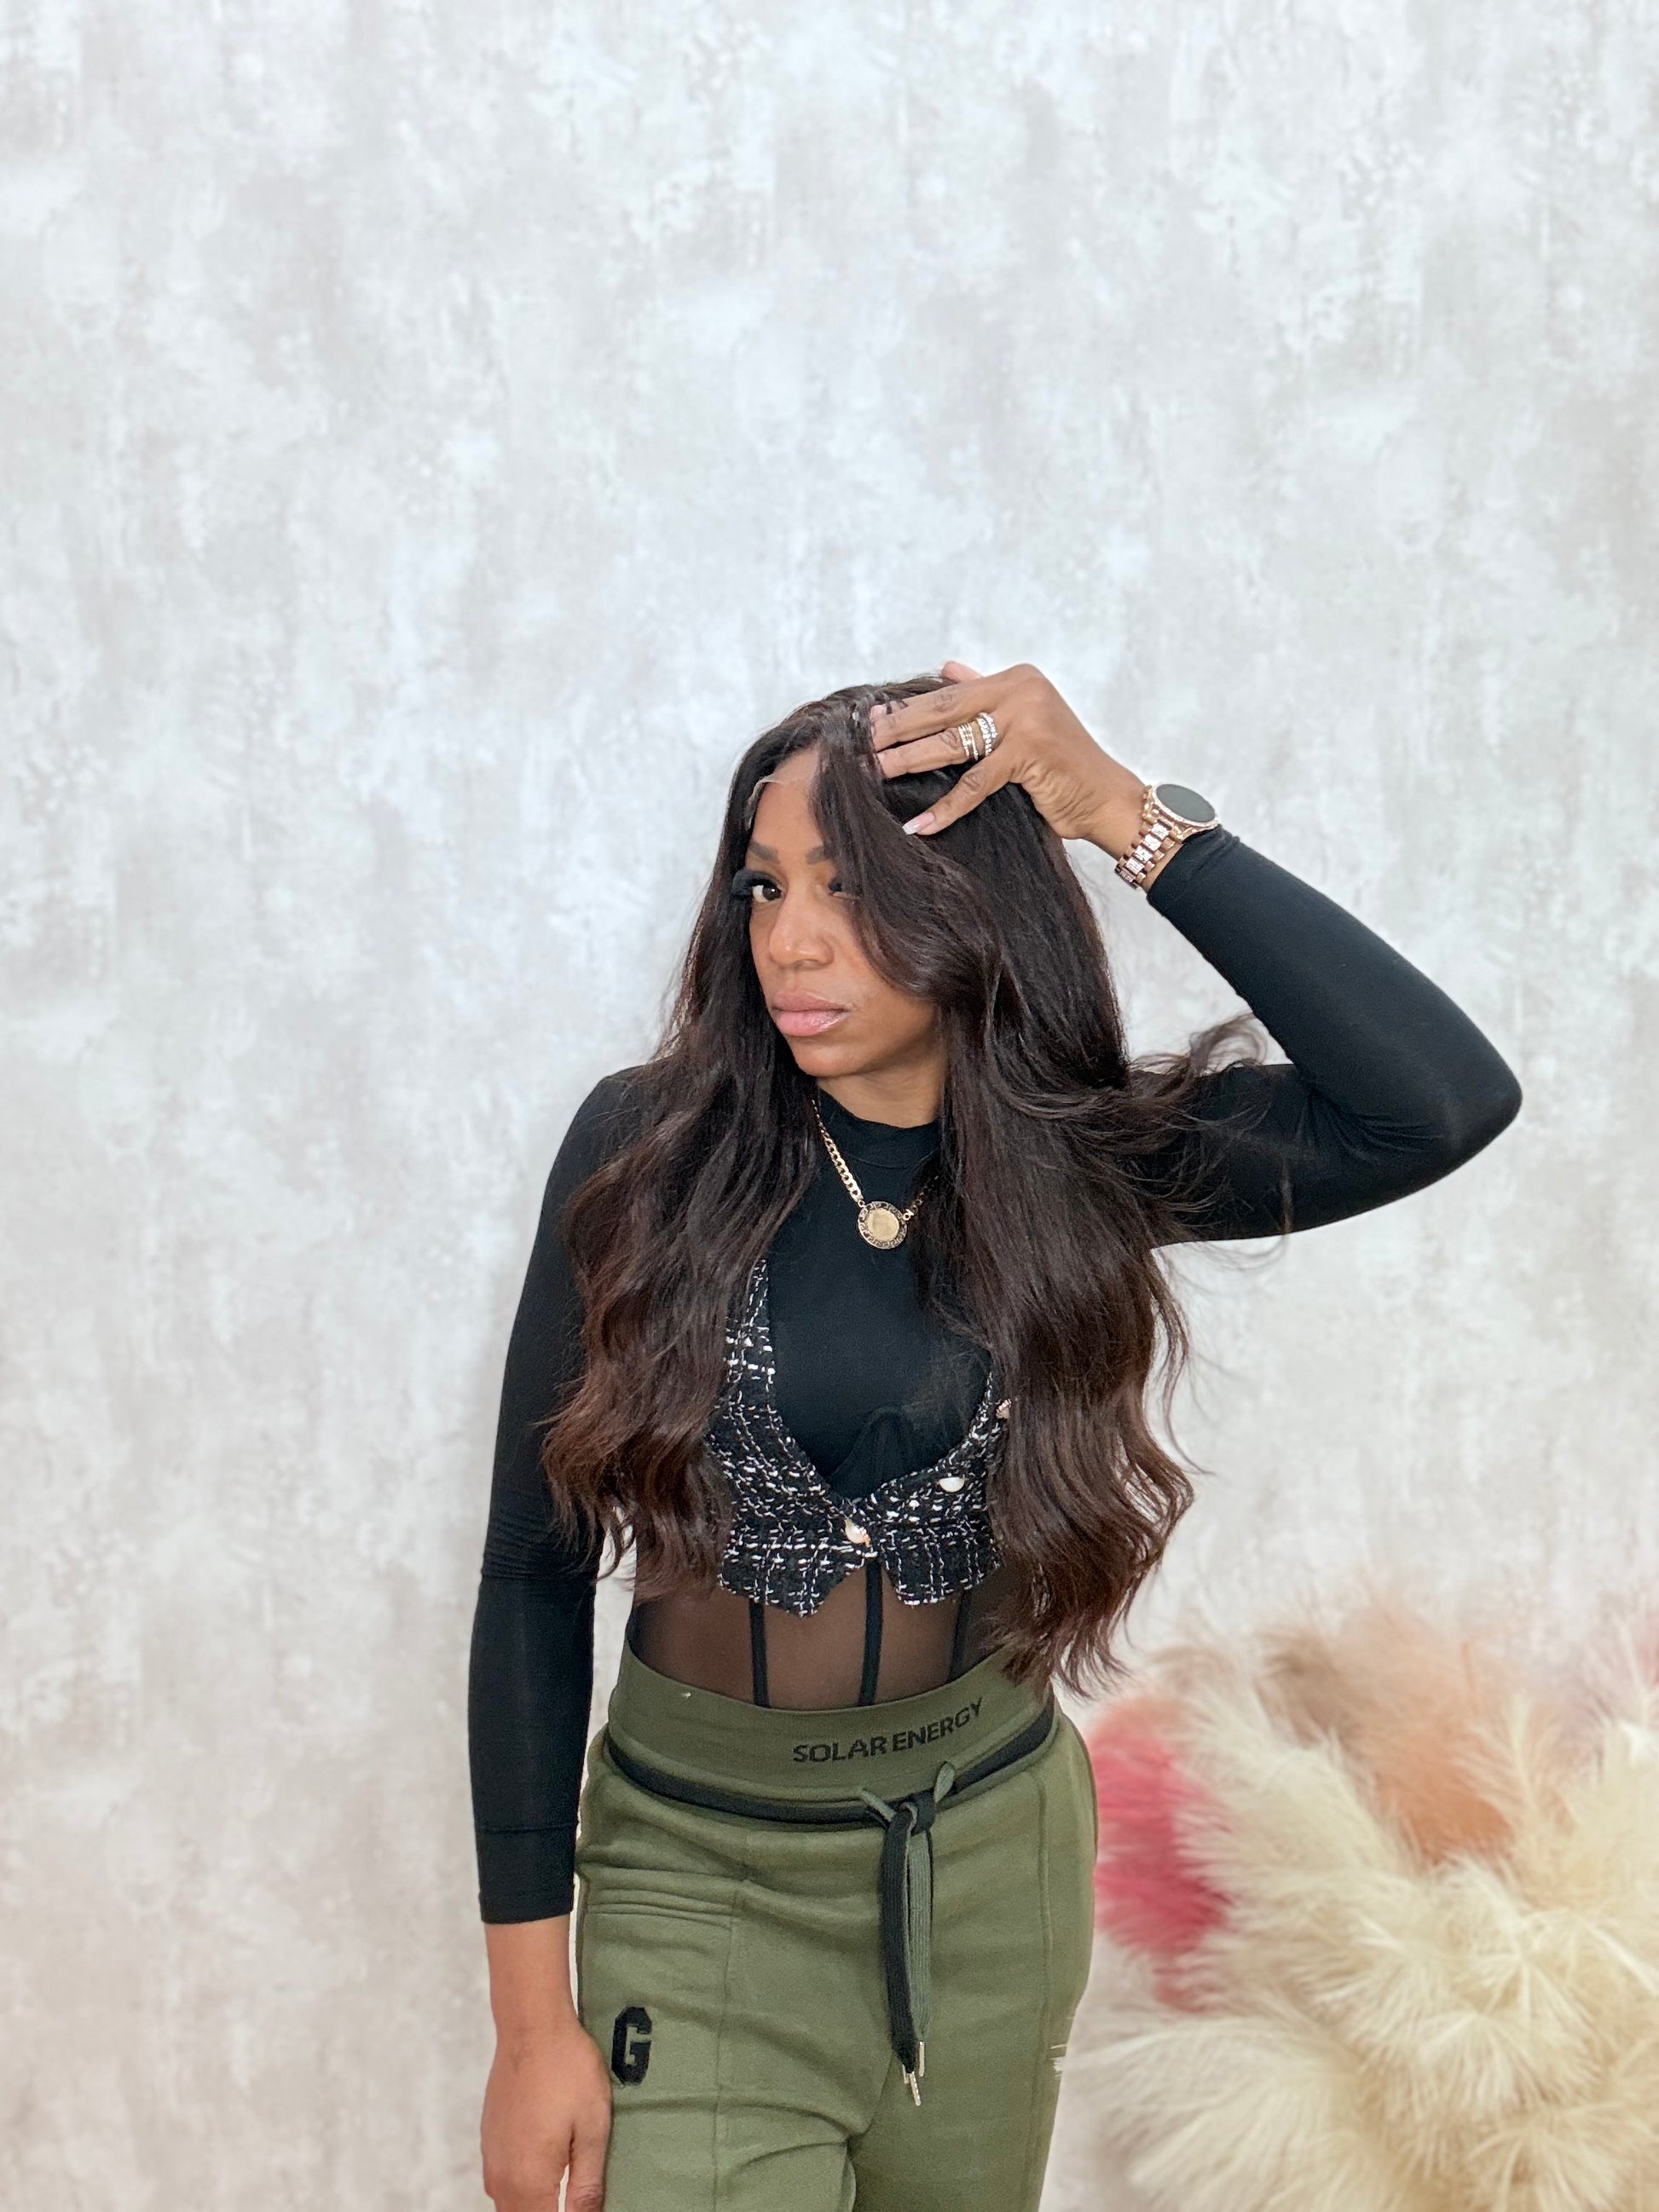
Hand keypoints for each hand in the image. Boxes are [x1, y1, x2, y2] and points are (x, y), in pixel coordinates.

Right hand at [481, 2019, 611, 2211]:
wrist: (532, 2026)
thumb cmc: (568, 2071)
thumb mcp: (593, 2129)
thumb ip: (587, 2187)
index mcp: (529, 2181)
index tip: (580, 2207)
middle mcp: (501, 2177)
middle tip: (574, 2198)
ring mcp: (491, 2157)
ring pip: (508, 2205)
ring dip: (533, 2206)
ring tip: (562, 2192)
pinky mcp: (489, 2139)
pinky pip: (501, 2182)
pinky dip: (521, 2189)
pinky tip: (544, 2172)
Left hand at [869, 660, 1149, 857]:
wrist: (1107, 799)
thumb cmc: (1063, 767)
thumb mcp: (1023, 723)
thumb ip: (985, 694)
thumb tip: (947, 669)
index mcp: (1016, 679)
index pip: (948, 694)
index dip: (906, 708)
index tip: (870, 719)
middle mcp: (1021, 691)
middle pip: (943, 712)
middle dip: (897, 729)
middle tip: (860, 744)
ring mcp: (1027, 719)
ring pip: (952, 744)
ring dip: (909, 761)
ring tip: (875, 773)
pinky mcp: (1030, 753)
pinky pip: (975, 783)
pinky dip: (945, 807)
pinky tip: (920, 823)